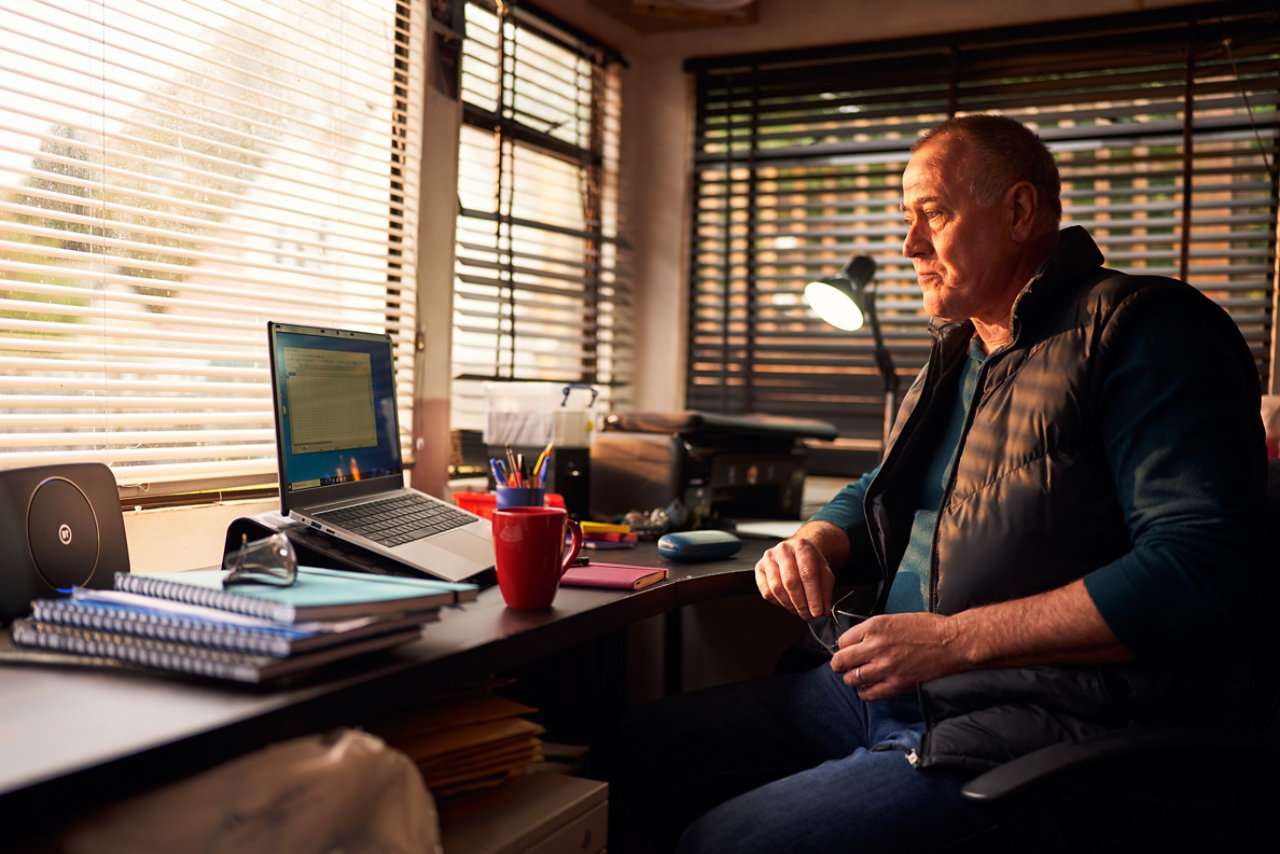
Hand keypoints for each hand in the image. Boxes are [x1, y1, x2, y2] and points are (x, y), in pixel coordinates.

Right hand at [754, 536, 834, 619]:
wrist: (797, 553)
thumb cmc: (810, 563)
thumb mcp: (824, 573)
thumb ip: (825, 592)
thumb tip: (823, 611)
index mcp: (802, 546)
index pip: (807, 574)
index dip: (813, 596)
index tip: (817, 612)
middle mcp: (783, 550)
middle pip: (790, 582)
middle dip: (801, 604)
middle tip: (808, 616)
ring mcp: (769, 558)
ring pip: (777, 588)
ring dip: (790, 605)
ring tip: (799, 611)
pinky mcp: (759, 568)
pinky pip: (766, 592)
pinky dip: (778, 603)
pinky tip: (788, 603)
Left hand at [830, 612, 963, 699]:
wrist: (953, 642)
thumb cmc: (929, 628)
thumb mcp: (895, 618)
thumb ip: (874, 631)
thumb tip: (858, 642)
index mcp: (875, 626)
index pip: (842, 641)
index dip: (844, 647)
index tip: (848, 651)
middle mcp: (875, 646)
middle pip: (841, 661)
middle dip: (840, 664)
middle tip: (844, 666)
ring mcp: (885, 667)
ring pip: (851, 679)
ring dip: (852, 679)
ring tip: (858, 677)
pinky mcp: (896, 684)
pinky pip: (869, 694)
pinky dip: (865, 693)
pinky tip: (869, 688)